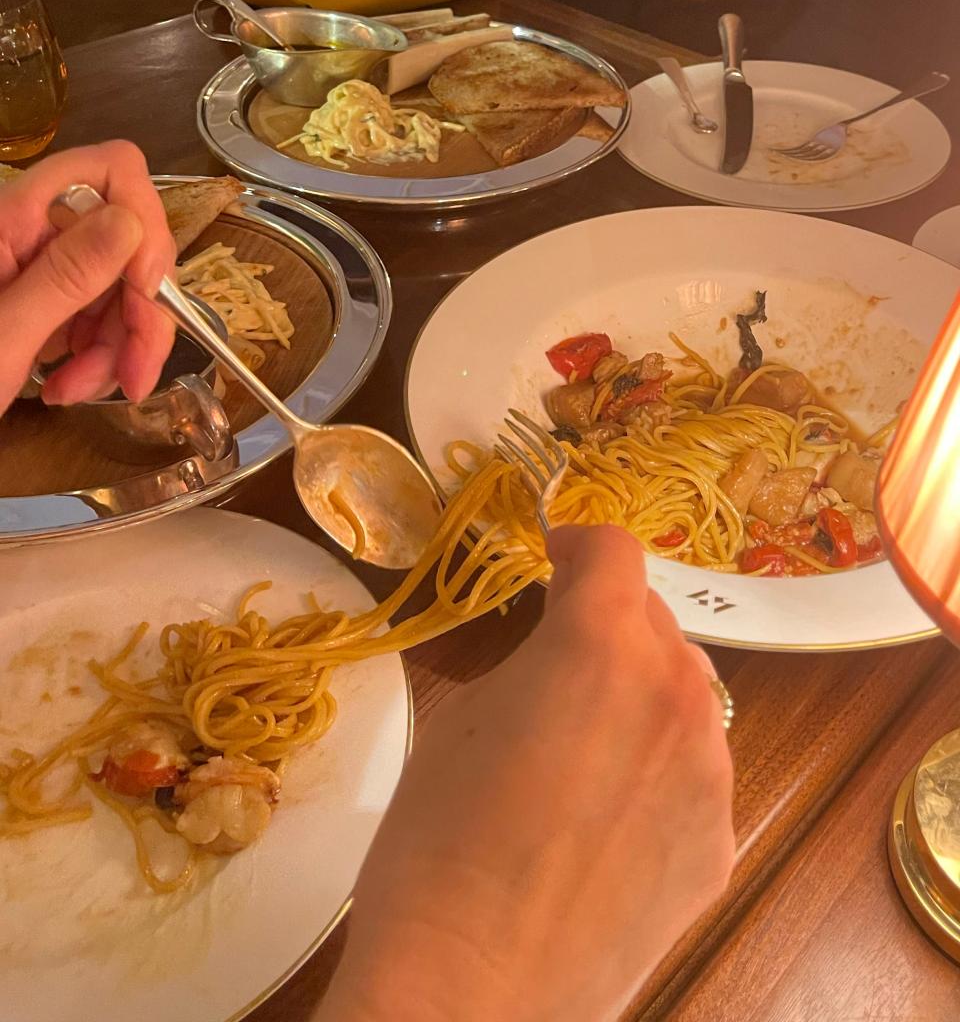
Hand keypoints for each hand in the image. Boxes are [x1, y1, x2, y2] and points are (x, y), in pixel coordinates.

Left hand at [0, 141, 174, 413]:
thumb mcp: (2, 336)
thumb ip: (66, 276)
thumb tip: (130, 220)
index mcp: (12, 217)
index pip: (110, 169)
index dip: (144, 221)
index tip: (147, 292)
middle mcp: (28, 229)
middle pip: (125, 238)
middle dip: (136, 308)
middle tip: (131, 375)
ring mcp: (34, 265)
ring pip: (118, 283)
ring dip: (116, 343)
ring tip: (79, 392)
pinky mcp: (38, 299)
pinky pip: (95, 313)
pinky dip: (96, 354)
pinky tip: (66, 387)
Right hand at [322, 526, 734, 1021]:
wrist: (469, 986)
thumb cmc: (438, 842)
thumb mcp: (467, 716)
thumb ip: (534, 662)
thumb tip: (563, 655)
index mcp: (601, 645)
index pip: (613, 550)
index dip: (577, 545)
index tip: (553, 560)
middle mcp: (676, 693)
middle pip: (654, 620)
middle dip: (608, 624)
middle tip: (557, 663)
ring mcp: (710, 773)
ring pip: (684, 696)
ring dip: (641, 696)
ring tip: (584, 750)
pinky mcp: (719, 842)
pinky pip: (694, 774)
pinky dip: (658, 772)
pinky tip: (606, 823)